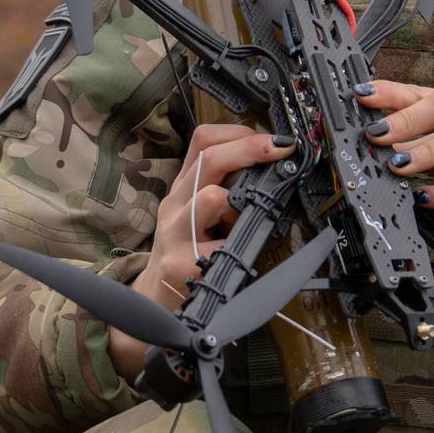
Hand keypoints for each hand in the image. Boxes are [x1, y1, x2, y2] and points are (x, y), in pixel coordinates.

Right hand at [110, 121, 297, 381]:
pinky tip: (240, 260)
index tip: (273, 139)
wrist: (153, 299)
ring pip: (211, 198)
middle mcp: (175, 204)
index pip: (204, 141)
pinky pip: (219, 248)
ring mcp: (175, 234)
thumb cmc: (183, 253)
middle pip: (210, 160)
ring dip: (239, 203)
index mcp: (183, 187)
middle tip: (280, 149)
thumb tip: (270, 170)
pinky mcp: (181, 265)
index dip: (239, 133)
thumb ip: (225, 190)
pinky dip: (237, 251)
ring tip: (247, 220)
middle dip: (250, 149)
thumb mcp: (197, 214)